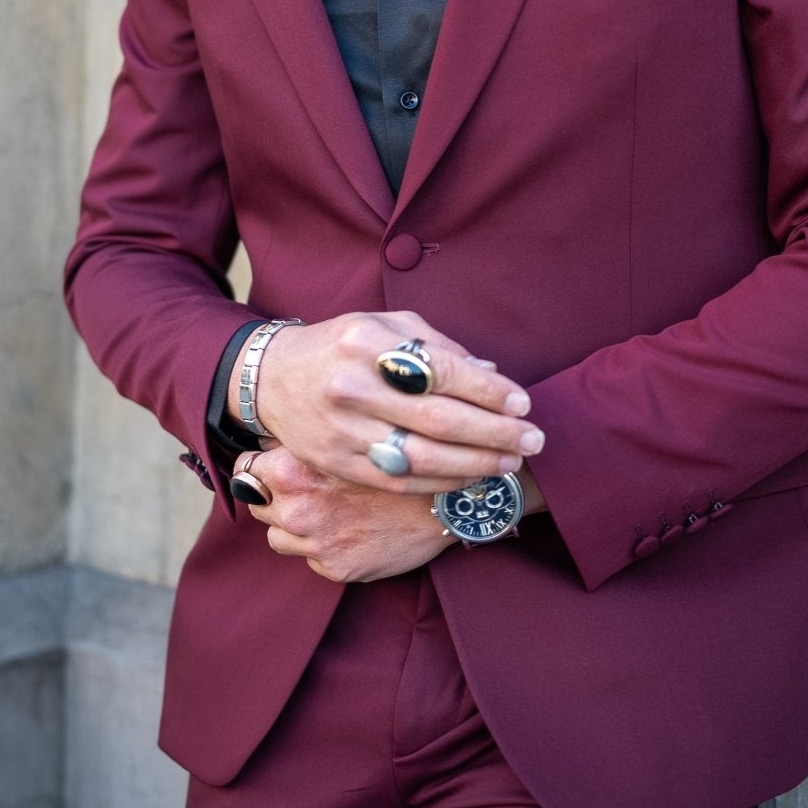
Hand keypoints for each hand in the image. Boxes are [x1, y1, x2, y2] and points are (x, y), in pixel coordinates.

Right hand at [233, 311, 542, 495]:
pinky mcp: (337, 463)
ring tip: (510, 461)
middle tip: (532, 439)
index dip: (488, 390)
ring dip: (475, 463)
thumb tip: (494, 374)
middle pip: (438, 418)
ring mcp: (342, 430)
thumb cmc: (344, 346)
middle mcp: (352, 387)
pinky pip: (399, 480)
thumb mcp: (386, 325)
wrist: (274, 378)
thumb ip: (438, 347)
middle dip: (494, 432)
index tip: (522, 403)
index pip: (440, 370)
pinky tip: (471, 477)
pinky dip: (441, 482)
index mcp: (367, 342)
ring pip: (422, 457)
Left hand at [244, 447, 454, 580]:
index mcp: (292, 470)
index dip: (259, 465)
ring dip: (294, 526)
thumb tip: (265, 445)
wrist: (442, 501)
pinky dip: (323, 547)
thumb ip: (300, 442)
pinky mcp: (334, 568)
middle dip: (275, 496)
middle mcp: (297, 508)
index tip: (270, 466)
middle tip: (307, 489)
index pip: (245, 468)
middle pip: (257, 503)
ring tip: (328, 512)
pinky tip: (349, 531)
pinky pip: (310, 558)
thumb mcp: (344, 437)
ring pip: (278, 535)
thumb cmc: (394, 461)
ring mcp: (314, 543)